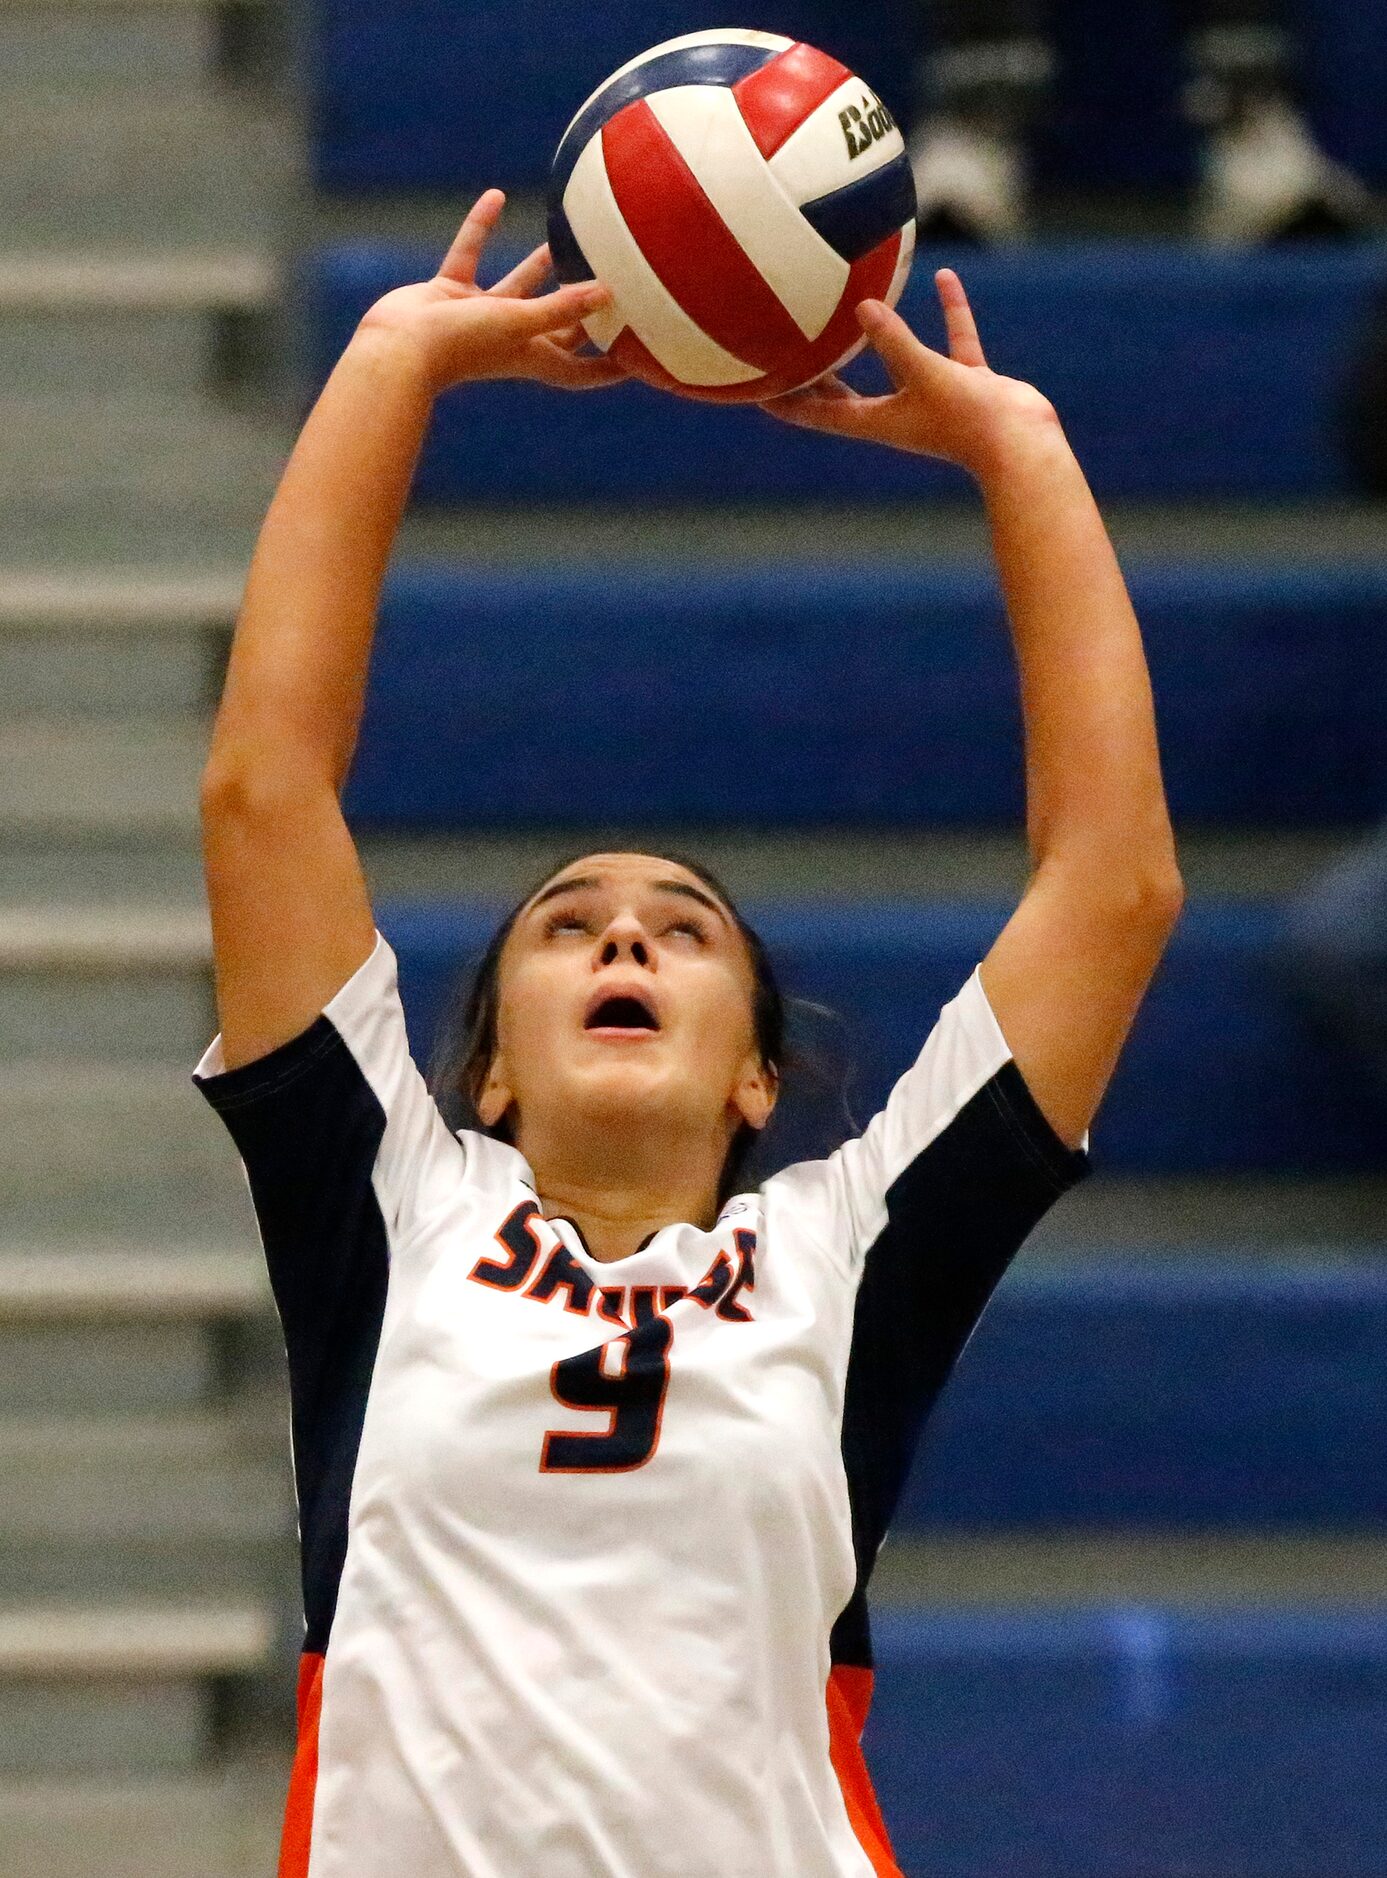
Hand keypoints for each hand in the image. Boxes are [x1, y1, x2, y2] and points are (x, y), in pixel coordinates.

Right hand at [357, 189, 626, 395]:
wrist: (396, 349)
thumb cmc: (461, 345)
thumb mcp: (519, 321)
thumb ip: (561, 307)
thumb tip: (609, 292)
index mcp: (532, 356)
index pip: (581, 371)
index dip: (610, 368)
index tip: (642, 359)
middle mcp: (510, 338)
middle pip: (557, 327)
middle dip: (582, 310)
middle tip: (614, 284)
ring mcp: (479, 317)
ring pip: (518, 287)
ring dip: (540, 265)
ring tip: (564, 239)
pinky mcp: (449, 294)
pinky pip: (470, 254)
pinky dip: (481, 227)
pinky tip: (496, 196)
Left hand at [763, 269, 1058, 478]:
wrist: (1023, 443)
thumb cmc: (968, 419)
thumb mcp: (924, 374)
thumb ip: (893, 341)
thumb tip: (861, 307)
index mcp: (876, 420)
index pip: (817, 413)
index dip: (784, 402)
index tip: (752, 386)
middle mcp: (898, 411)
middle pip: (844, 393)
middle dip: (817, 374)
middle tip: (789, 343)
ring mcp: (932, 396)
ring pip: (897, 360)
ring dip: (879, 336)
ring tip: (858, 302)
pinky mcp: (964, 382)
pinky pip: (950, 339)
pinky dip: (946, 310)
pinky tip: (941, 276)